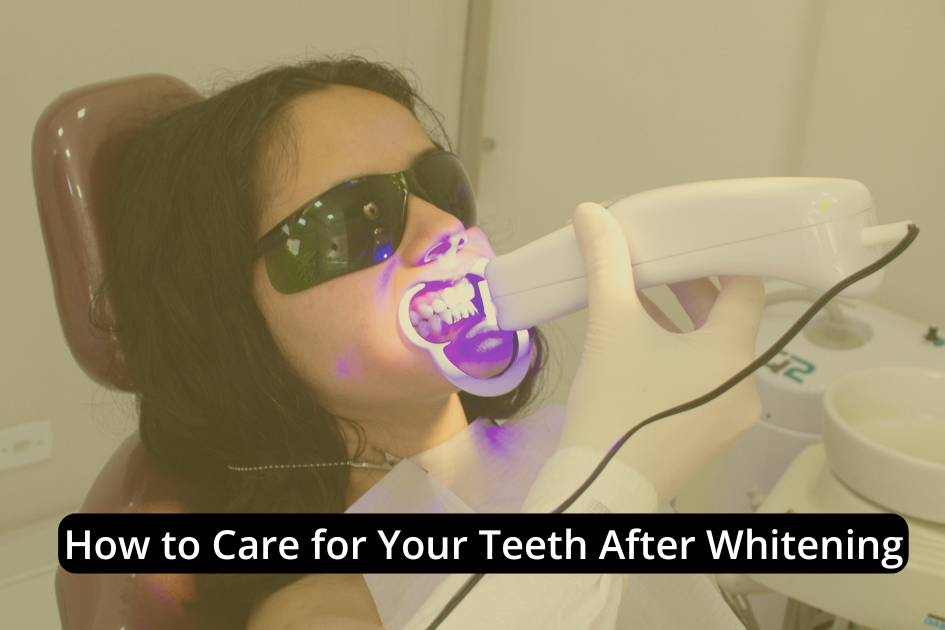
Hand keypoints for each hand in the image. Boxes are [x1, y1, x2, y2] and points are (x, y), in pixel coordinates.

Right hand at [559, 202, 764, 506]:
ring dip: (680, 326)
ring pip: (712, 355)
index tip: (698, 241)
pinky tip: (639, 352)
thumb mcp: (610, 327)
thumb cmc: (615, 407)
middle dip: (689, 291)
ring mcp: (728, 419)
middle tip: (655, 267)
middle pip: (727, 322)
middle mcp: (744, 388)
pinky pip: (703, 384)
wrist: (600, 488)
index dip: (723, 259)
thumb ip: (605, 264)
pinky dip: (678, 360)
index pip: (747, 288)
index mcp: (733, 355)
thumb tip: (591, 214)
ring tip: (637, 305)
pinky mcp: (707, 439)